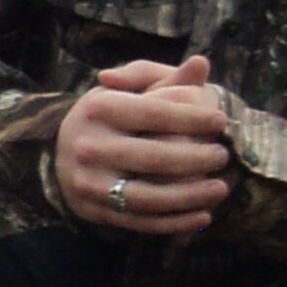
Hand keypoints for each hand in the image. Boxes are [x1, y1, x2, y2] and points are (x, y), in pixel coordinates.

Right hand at [58, 55, 231, 235]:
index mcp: (99, 108)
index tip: (222, 122)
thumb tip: (202, 63)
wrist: (62, 152)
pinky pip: (140, 221)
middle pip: (154, 158)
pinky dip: (175, 222)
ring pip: (148, 196)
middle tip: (223, 156)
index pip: (154, 113)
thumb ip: (167, 80)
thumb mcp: (132, 90)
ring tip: (221, 188)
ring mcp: (89, 182)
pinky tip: (203, 215)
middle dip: (196, 158)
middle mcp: (89, 146)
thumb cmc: (111, 114)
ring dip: (190, 196)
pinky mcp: (95, 211)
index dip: (193, 118)